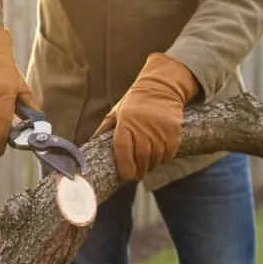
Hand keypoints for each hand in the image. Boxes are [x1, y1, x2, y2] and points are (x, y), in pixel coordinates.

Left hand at [94, 52, 198, 181]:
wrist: (160, 87)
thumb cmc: (134, 103)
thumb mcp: (116, 113)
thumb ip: (104, 130)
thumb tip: (89, 145)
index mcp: (126, 124)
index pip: (124, 151)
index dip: (125, 168)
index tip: (125, 176)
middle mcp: (143, 128)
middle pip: (141, 159)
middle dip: (138, 172)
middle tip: (135, 176)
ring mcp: (160, 131)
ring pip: (155, 159)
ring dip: (150, 166)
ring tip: (145, 165)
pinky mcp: (174, 133)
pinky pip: (168, 155)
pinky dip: (162, 159)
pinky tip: (157, 155)